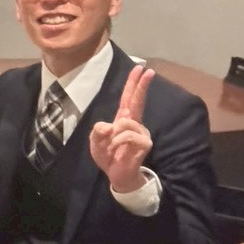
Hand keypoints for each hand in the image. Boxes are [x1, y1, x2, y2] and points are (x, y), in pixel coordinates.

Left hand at [88, 65, 153, 194]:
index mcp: (123, 119)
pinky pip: (128, 135)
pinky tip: (118, 149)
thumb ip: (97, 131)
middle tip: (148, 70)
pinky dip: (118, 142)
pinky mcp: (144, 143)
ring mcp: (141, 132)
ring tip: (113, 145)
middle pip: (138, 100)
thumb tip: (109, 126)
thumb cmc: (108, 156)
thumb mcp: (95, 141)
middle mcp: (134, 123)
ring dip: (115, 134)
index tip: (140, 68)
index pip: (128, 97)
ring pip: (126, 121)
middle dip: (141, 85)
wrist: (116, 175)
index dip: (133, 83)